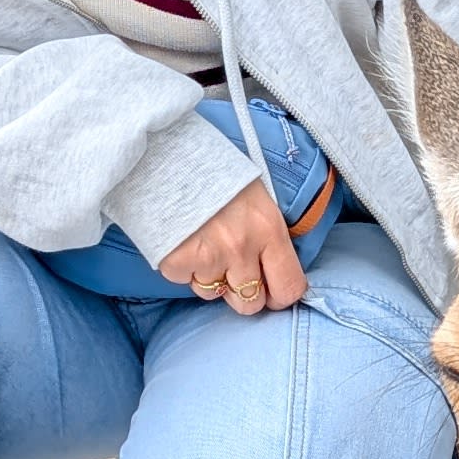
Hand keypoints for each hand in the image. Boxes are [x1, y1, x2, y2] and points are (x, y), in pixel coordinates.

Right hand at [157, 178, 306, 315]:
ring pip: (213, 294)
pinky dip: (183, 268)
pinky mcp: (177, 262)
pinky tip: (183, 241)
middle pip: (251, 303)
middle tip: (233, 272)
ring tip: (203, 244)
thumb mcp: (258, 198)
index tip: (273, 291)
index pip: (290, 287)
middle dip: (243, 293)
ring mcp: (208, 257)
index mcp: (269, 230)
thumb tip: (275, 271)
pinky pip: (184, 282)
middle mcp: (242, 248)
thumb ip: (269, 236)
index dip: (281, 295)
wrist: (169, 155)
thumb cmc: (217, 174)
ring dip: (209, 277)